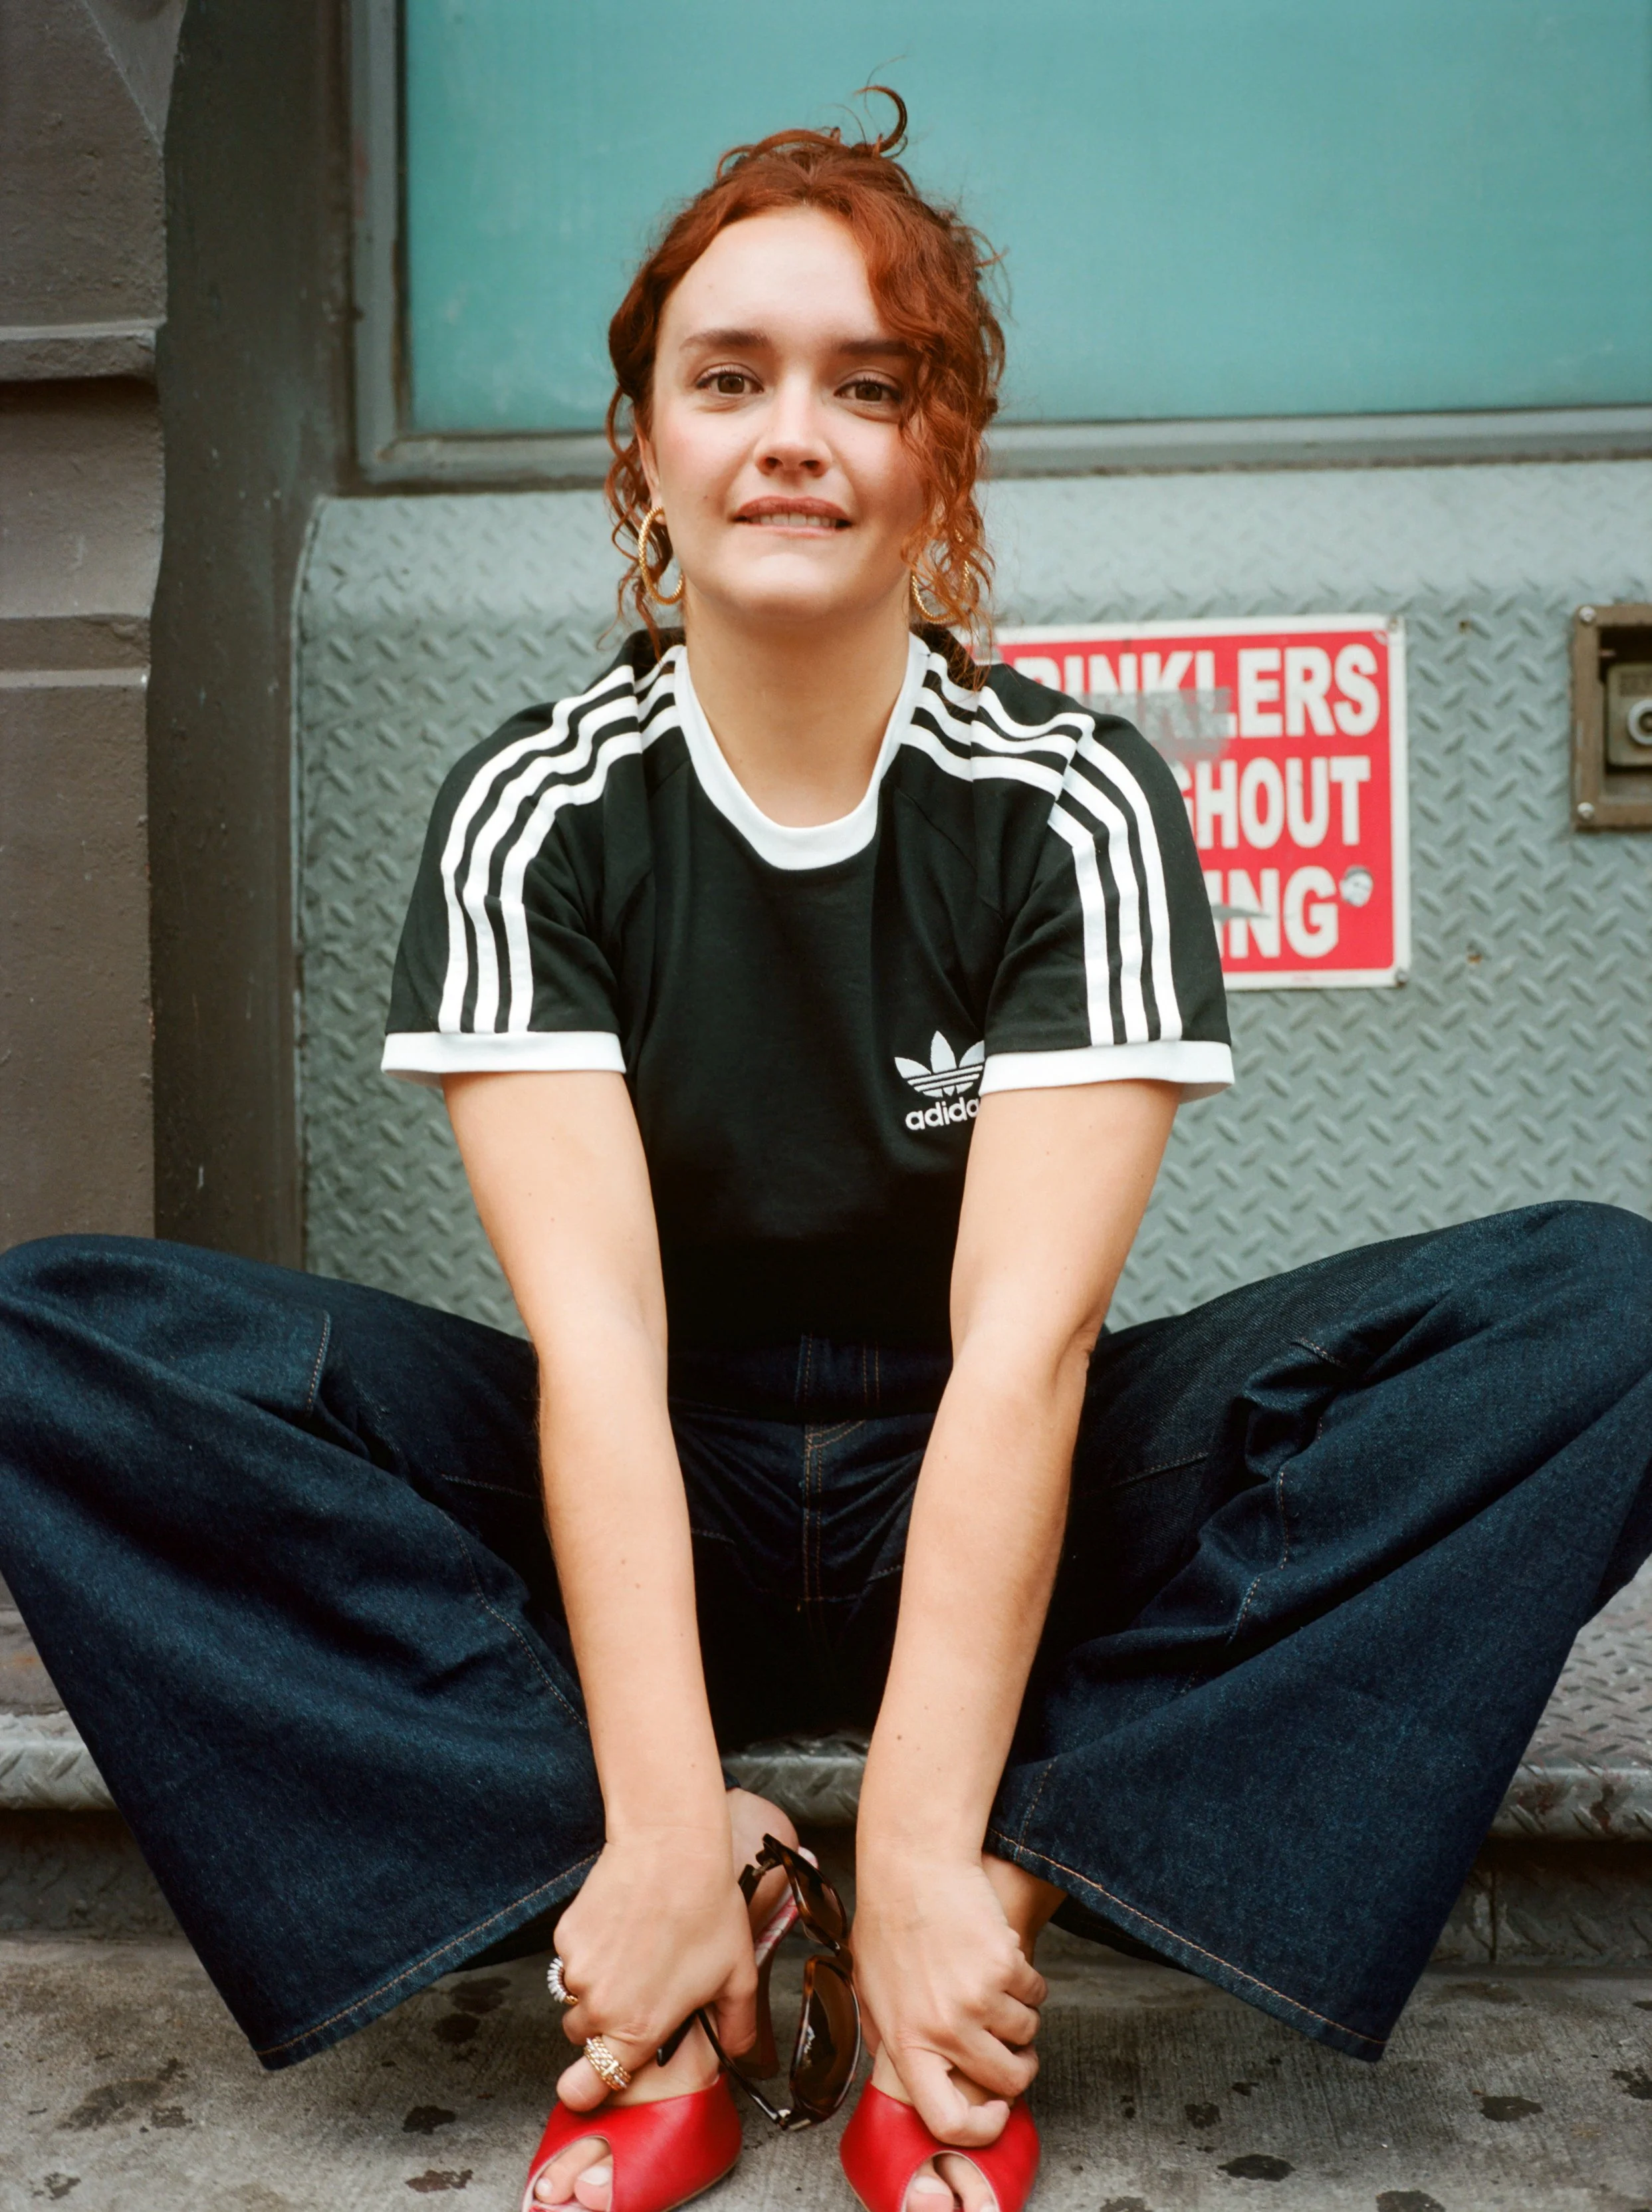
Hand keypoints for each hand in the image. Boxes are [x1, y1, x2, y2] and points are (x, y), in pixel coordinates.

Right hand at [552, 1822, 756, 2109]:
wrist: (671, 1848)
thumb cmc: (707, 1909)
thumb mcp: (737, 1976)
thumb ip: (736, 2027)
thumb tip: (737, 2053)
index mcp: (638, 2028)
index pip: (585, 2087)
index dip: (584, 2090)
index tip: (589, 2083)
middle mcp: (600, 2005)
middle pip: (583, 2038)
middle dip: (603, 2025)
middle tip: (637, 1992)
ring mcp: (578, 1969)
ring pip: (577, 1996)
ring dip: (597, 1985)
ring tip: (635, 1951)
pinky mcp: (566, 1935)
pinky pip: (572, 1957)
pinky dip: (591, 1949)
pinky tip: (622, 1924)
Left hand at [851, 1848, 1047, 2145]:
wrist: (912, 1864)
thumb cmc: (886, 1921)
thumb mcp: (869, 1988)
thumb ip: (888, 2035)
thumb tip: (904, 2072)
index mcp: (906, 2042)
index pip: (947, 2120)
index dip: (980, 2128)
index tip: (995, 2111)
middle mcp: (944, 2028)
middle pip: (1009, 2080)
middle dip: (1018, 2068)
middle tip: (1012, 2047)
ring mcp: (978, 1997)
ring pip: (1028, 2033)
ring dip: (1021, 2015)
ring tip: (994, 1985)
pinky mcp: (1005, 1965)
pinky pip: (1037, 1991)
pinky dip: (1028, 1979)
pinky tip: (1001, 1956)